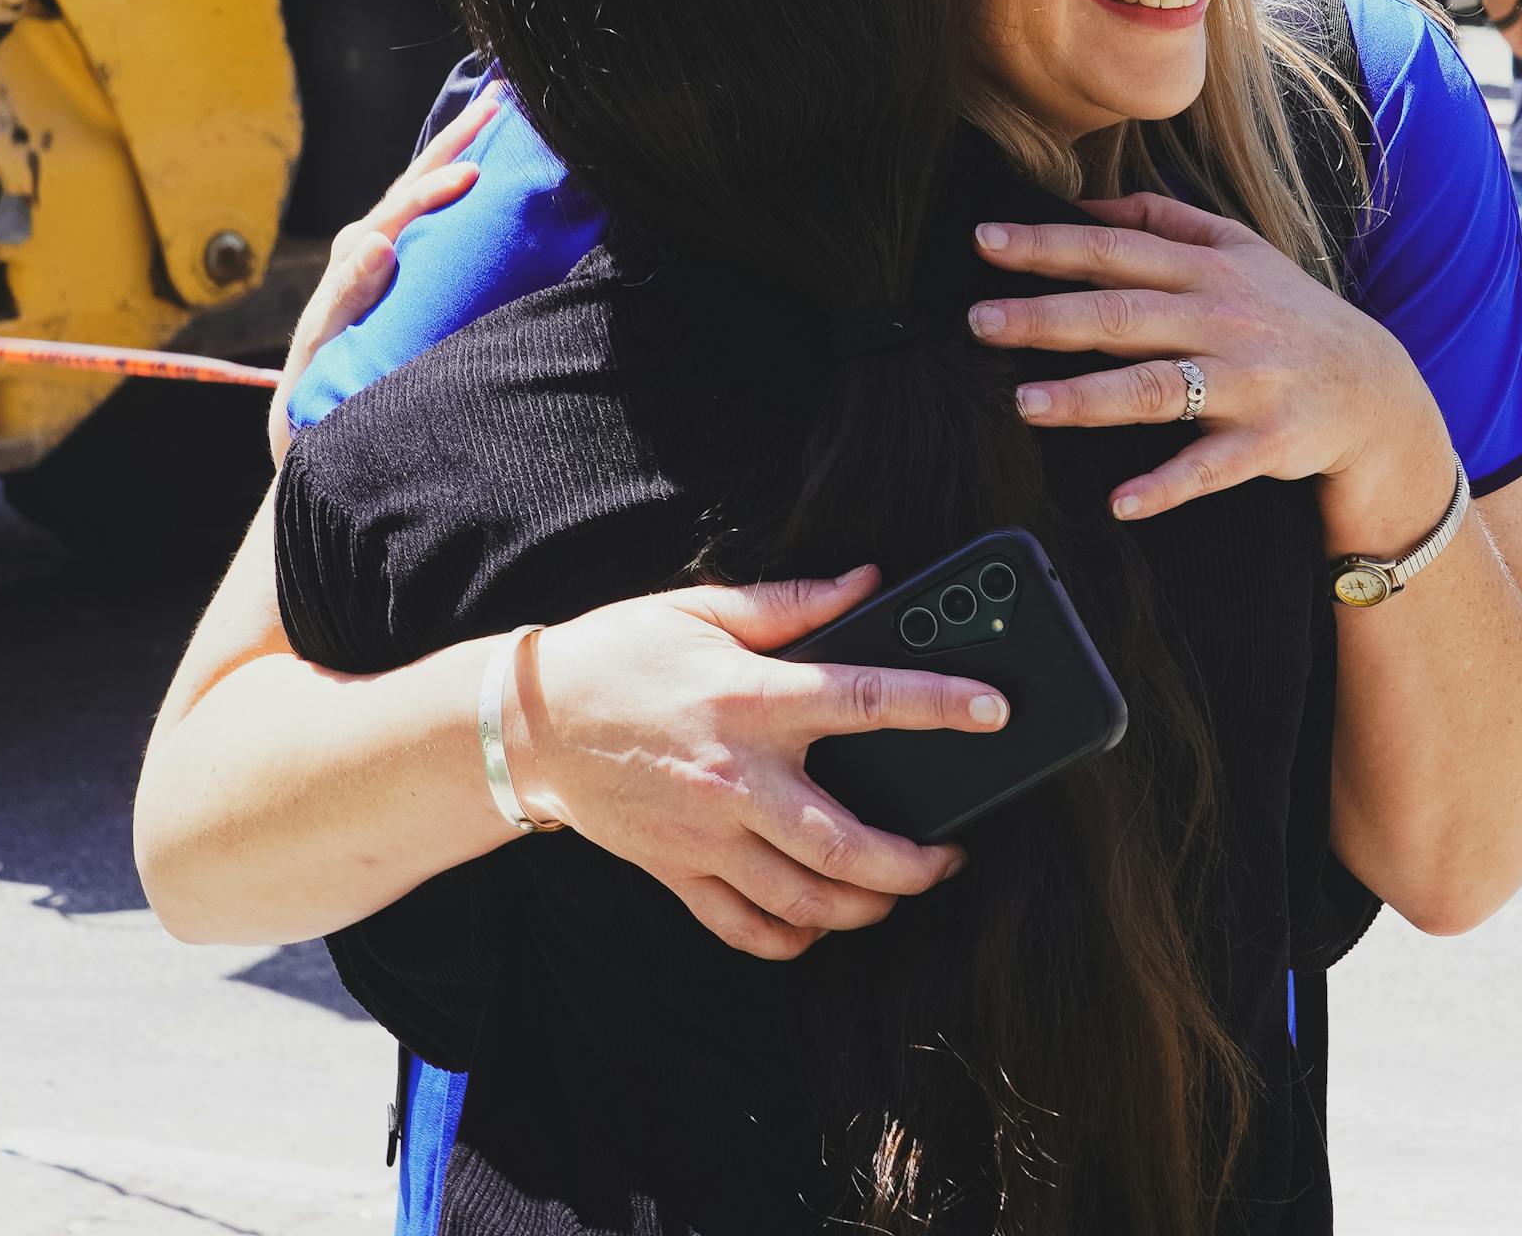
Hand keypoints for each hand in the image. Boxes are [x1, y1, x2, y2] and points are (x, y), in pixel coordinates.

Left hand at [269, 90, 495, 459]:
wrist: (318, 445)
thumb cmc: (317, 404)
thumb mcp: (321, 351)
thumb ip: (344, 298)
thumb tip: (379, 239)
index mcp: (353, 263)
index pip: (397, 211)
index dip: (433, 187)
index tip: (471, 173)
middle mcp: (372, 254)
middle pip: (416, 188)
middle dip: (454, 145)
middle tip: (498, 106)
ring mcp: (395, 267)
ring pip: (430, 201)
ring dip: (464, 156)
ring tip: (501, 116)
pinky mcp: (416, 286)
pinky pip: (445, 233)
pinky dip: (469, 196)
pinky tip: (502, 175)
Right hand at [512, 570, 1007, 961]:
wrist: (526, 722)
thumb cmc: (618, 655)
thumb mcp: (700, 609)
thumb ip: (791, 603)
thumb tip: (868, 580)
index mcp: (752, 698)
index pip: (868, 702)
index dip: (941, 706)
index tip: (996, 711)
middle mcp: (739, 777)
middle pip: (849, 845)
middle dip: (916, 864)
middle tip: (950, 856)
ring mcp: (708, 835)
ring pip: (806, 900)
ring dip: (865, 908)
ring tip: (897, 892)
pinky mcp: (678, 871)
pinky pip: (746, 928)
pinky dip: (790, 940)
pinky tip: (817, 929)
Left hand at [967, 194, 1456, 552]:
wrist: (1374, 389)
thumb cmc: (1290, 314)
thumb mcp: (1241, 248)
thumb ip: (1164, 221)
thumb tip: (1084, 203)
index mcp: (1210, 270)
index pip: (1115, 251)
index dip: (1048, 245)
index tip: (985, 241)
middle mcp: (1223, 320)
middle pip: (1124, 315)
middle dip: (1048, 317)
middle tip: (980, 322)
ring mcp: (1245, 384)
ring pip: (1157, 388)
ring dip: (1090, 398)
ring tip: (1024, 404)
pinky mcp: (1265, 443)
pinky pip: (1210, 468)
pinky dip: (1167, 486)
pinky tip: (1121, 501)